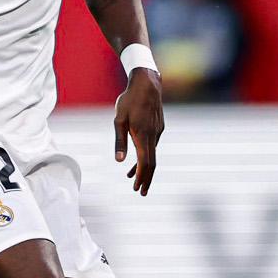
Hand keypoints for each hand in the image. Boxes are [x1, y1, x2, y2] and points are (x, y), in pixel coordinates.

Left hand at [114, 67, 163, 194]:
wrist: (147, 84)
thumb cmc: (129, 101)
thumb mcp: (119, 121)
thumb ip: (119, 141)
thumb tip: (120, 161)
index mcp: (143, 136)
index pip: (145, 163)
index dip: (142, 177)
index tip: (137, 189)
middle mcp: (153, 136)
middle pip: (152, 163)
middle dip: (146, 179)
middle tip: (140, 192)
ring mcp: (158, 132)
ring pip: (152, 154)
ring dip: (144, 168)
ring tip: (133, 178)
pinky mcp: (159, 127)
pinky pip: (153, 146)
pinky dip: (146, 156)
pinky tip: (139, 158)